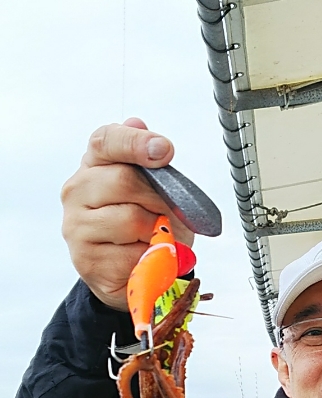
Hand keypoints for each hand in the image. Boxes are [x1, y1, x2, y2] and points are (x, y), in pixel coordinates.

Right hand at [61, 118, 194, 309]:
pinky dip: (150, 258)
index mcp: (93, 164)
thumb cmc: (144, 225)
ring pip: (130, 220)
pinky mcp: (87, 261)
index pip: (106, 141)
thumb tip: (137, 123)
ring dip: (156, 231)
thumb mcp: (154, 191)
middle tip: (169, 214)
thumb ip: (148, 161)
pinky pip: (133, 255)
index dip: (135, 142)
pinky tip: (144, 258)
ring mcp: (77, 227)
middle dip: (158, 199)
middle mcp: (77, 191)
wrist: (133, 273)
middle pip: (124, 180)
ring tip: (155, 238)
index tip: (165, 150)